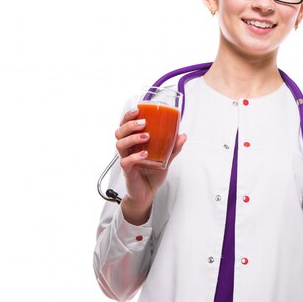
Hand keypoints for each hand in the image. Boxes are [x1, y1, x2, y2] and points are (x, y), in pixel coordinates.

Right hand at [114, 106, 186, 223]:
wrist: (148, 193)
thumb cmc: (152, 173)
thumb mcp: (166, 158)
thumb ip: (173, 148)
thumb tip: (183, 135)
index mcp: (133, 143)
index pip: (125, 125)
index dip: (128, 116)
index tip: (137, 108)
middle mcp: (127, 149)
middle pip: (119, 132)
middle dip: (130, 124)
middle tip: (144, 123)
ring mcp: (125, 159)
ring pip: (119, 144)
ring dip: (132, 138)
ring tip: (146, 137)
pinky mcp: (127, 171)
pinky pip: (125, 162)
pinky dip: (134, 156)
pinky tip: (144, 154)